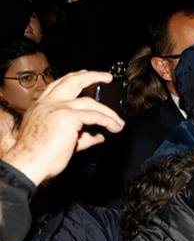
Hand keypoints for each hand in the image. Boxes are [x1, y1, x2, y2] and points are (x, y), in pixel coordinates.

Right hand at [2, 71, 123, 184]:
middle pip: (72, 81)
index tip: (84, 75)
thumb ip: (81, 136)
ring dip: (108, 112)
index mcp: (40, 107)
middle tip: (106, 77)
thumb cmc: (39, 157)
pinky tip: (115, 127)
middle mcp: (47, 104)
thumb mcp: (61, 141)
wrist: (29, 164)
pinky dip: (108, 121)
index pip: (58, 86)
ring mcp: (57, 108)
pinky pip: (95, 115)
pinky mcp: (67, 116)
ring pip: (90, 102)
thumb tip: (98, 136)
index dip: (73, 79)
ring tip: (118, 122)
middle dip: (92, 76)